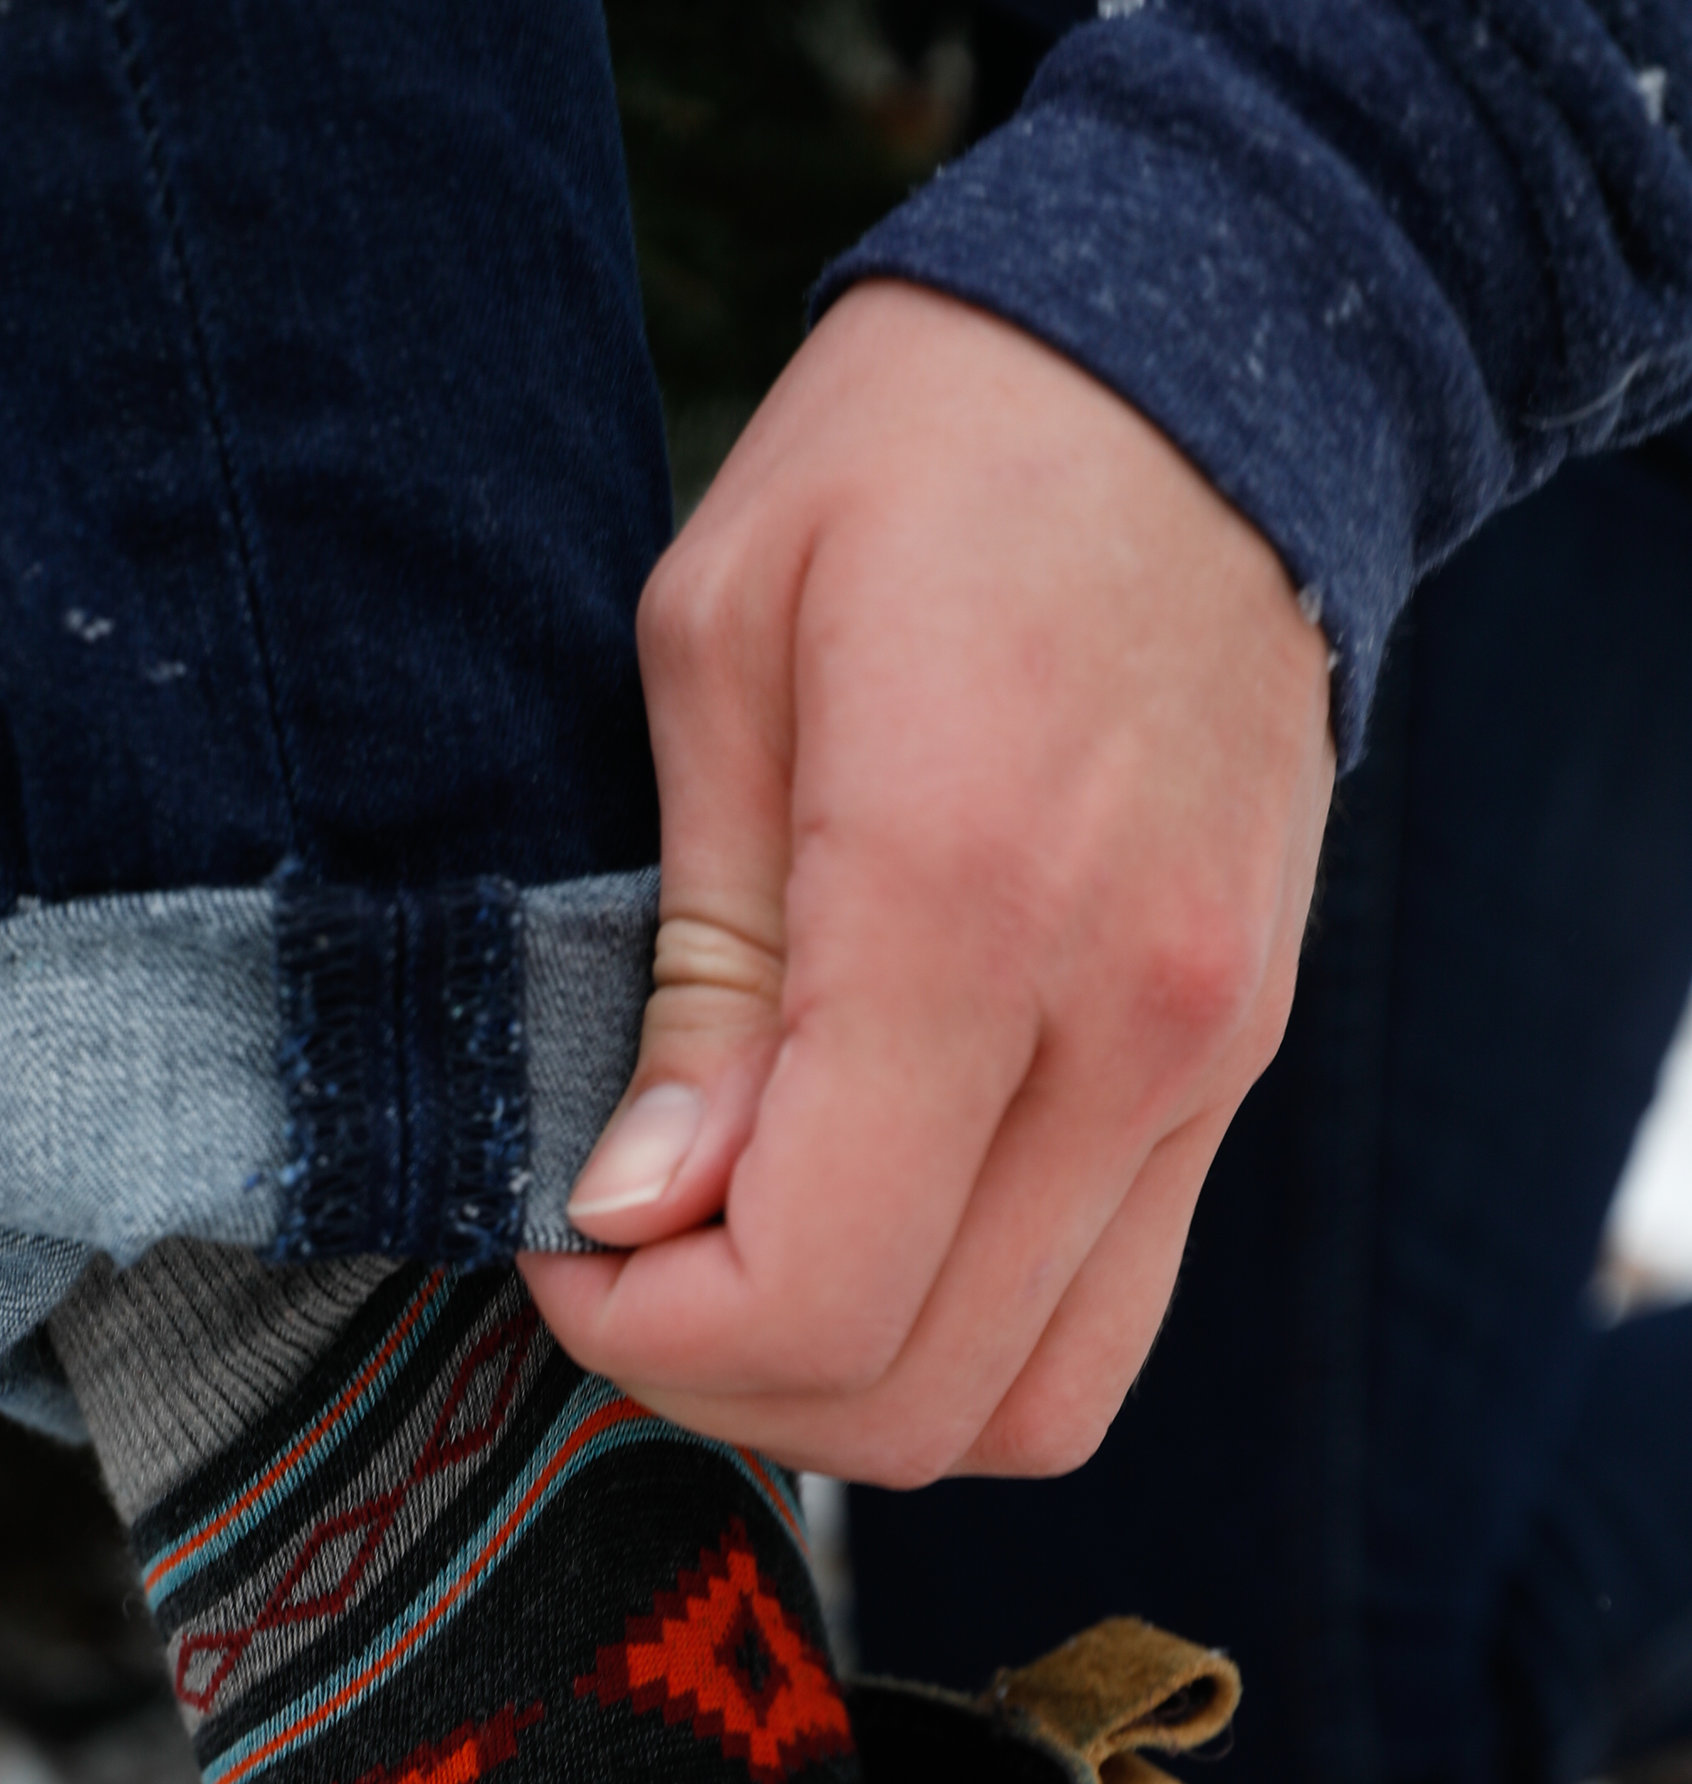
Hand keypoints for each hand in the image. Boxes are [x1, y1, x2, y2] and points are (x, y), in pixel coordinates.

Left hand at [524, 282, 1334, 1483]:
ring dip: (849, 1397)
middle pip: (909, 1395)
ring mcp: (1206, 1074)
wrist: (1219, 359)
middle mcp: (1126, 1029)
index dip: (643, 1331)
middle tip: (627, 1270)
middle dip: (724, 1382)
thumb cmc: (934, 459)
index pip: (809, 1295)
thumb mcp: (724, 649)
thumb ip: (693, 969)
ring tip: (741, 1271)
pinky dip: (961, 1346)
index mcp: (968, 908)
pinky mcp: (1232, 1083)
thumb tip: (638, 1209)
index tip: (564, 1241)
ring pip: (1025, 1411)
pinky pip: (1097, 1329)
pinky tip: (864, 1237)